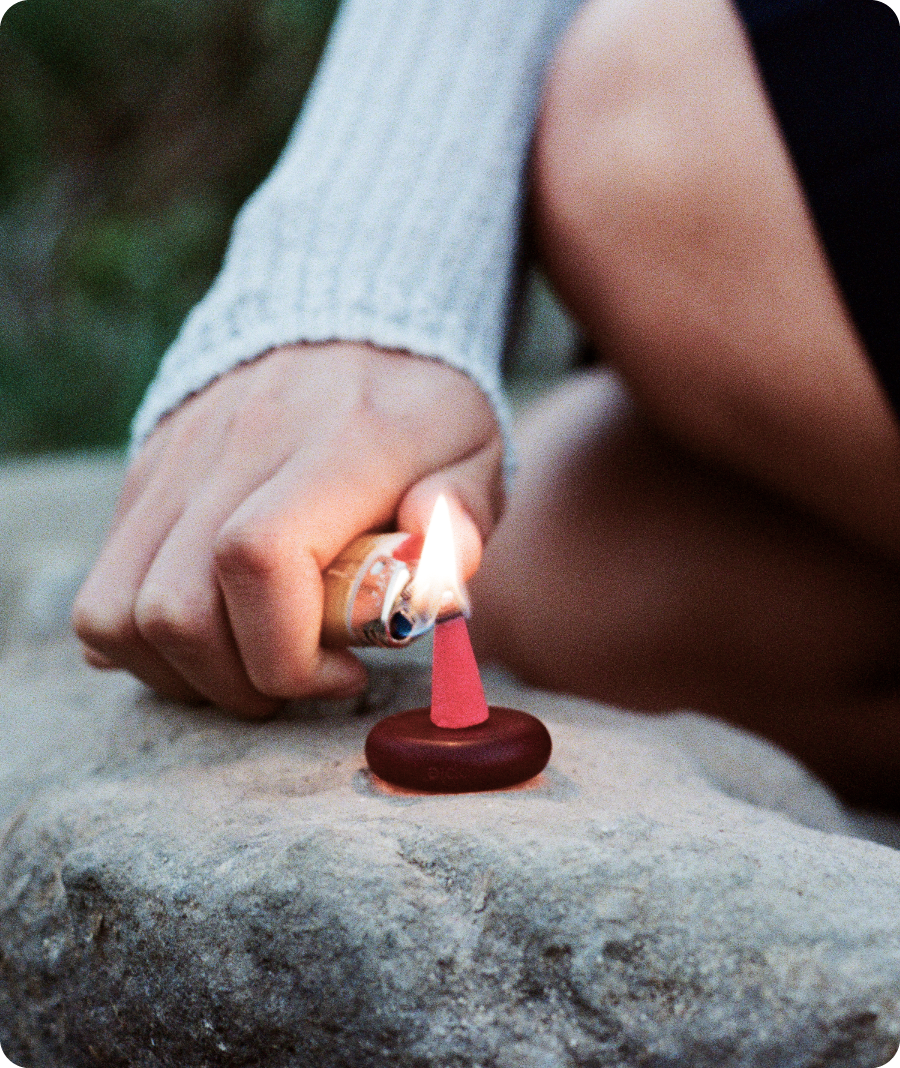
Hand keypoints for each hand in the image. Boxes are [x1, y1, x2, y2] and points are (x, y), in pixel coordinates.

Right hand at [72, 342, 502, 715]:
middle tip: (299, 678)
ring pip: (118, 609)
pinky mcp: (148, 472)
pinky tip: (212, 632)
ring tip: (250, 664)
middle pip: (176, 607)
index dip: (287, 652)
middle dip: (238, 682)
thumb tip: (428, 591)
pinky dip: (142, 638)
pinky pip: (104, 584)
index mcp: (340, 444)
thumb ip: (459, 523)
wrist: (348, 314)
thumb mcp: (477, 456)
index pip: (259, 559)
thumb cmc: (423, 412)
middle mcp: (241, 445)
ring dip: (182, 671)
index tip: (345, 672)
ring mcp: (180, 458)